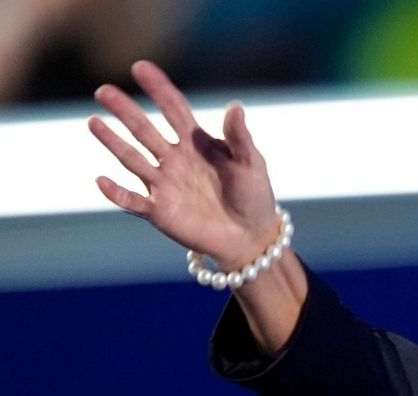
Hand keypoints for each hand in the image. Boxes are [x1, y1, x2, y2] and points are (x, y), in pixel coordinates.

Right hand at [88, 60, 279, 270]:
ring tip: (94, 122)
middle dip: (125, 110)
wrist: (249, 236)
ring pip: (133, 159)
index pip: (174, 109)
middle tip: (104, 91)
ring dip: (113, 142)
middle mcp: (174, 159)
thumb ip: (240, 138)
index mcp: (197, 142)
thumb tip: (235, 107)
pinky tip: (102, 180)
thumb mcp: (251, 164)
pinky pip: (133, 201)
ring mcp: (164, 184)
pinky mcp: (159, 211)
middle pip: (145, 130)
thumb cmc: (253, 195)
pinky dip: (117, 193)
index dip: (158, 88)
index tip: (141, 68)